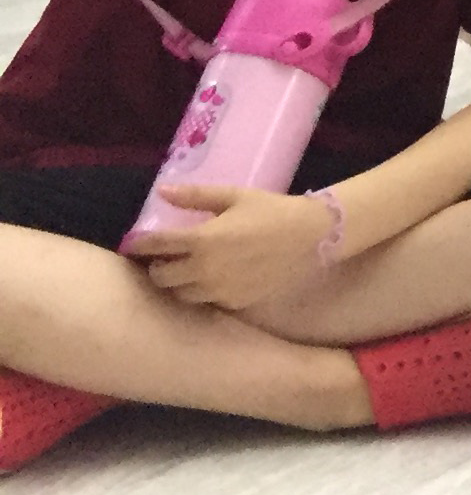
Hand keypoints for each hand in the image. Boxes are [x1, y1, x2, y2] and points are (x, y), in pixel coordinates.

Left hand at [123, 184, 333, 311]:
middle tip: (168, 256)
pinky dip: (204, 290)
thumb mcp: (234, 196)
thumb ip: (195, 196)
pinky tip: (216, 277)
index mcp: (201, 240)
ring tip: (190, 269)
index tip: (135, 243)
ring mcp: (219, 290)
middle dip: (158, 266)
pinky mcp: (234, 302)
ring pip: (181, 293)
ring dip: (179, 281)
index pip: (155, 246)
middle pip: (161, 277)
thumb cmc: (272, 211)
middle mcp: (204, 270)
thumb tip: (161, 191)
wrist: (312, 236)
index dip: (140, 244)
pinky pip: (207, 300)